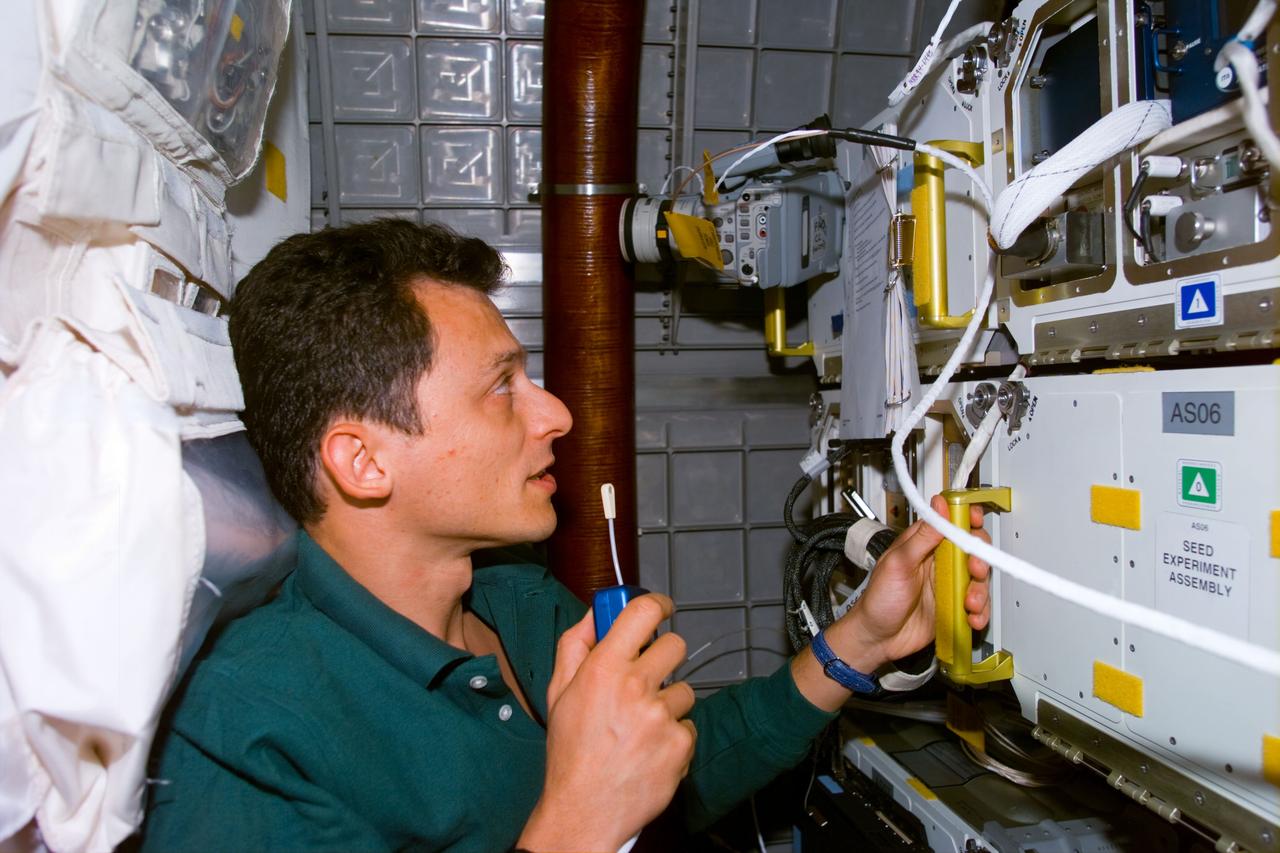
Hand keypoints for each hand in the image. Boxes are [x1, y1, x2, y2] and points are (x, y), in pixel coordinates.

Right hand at [518, 594, 695, 852]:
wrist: (584, 809)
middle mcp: (635, 687)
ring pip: (684, 690)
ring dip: (668, 704)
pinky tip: (651, 749)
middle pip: (675, 645)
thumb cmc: (570, 752)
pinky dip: (674, 736)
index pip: (643, 612)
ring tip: (641, 727)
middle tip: (647, 678)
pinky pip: (688, 726)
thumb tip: (594, 613)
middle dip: (663, 658)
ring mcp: (661, 716)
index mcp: (603, 668)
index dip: (657, 604)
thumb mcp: (559, 692)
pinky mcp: (680, 744)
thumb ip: (574, 645)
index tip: (662, 609)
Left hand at [842, 494, 991, 666]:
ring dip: (980, 590)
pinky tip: (971, 617)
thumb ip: (922, 536)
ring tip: (969, 602)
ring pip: (979, 578)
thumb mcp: (898, 563)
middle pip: (973, 549)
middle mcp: (939, 561)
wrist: (877, 638)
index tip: (976, 521)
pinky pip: (978, 605)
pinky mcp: (955, 606)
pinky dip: (980, 612)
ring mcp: (948, 584)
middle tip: (974, 569)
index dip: (967, 517)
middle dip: (980, 558)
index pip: (951, 521)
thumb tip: (938, 505)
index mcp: (923, 543)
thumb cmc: (879, 599)